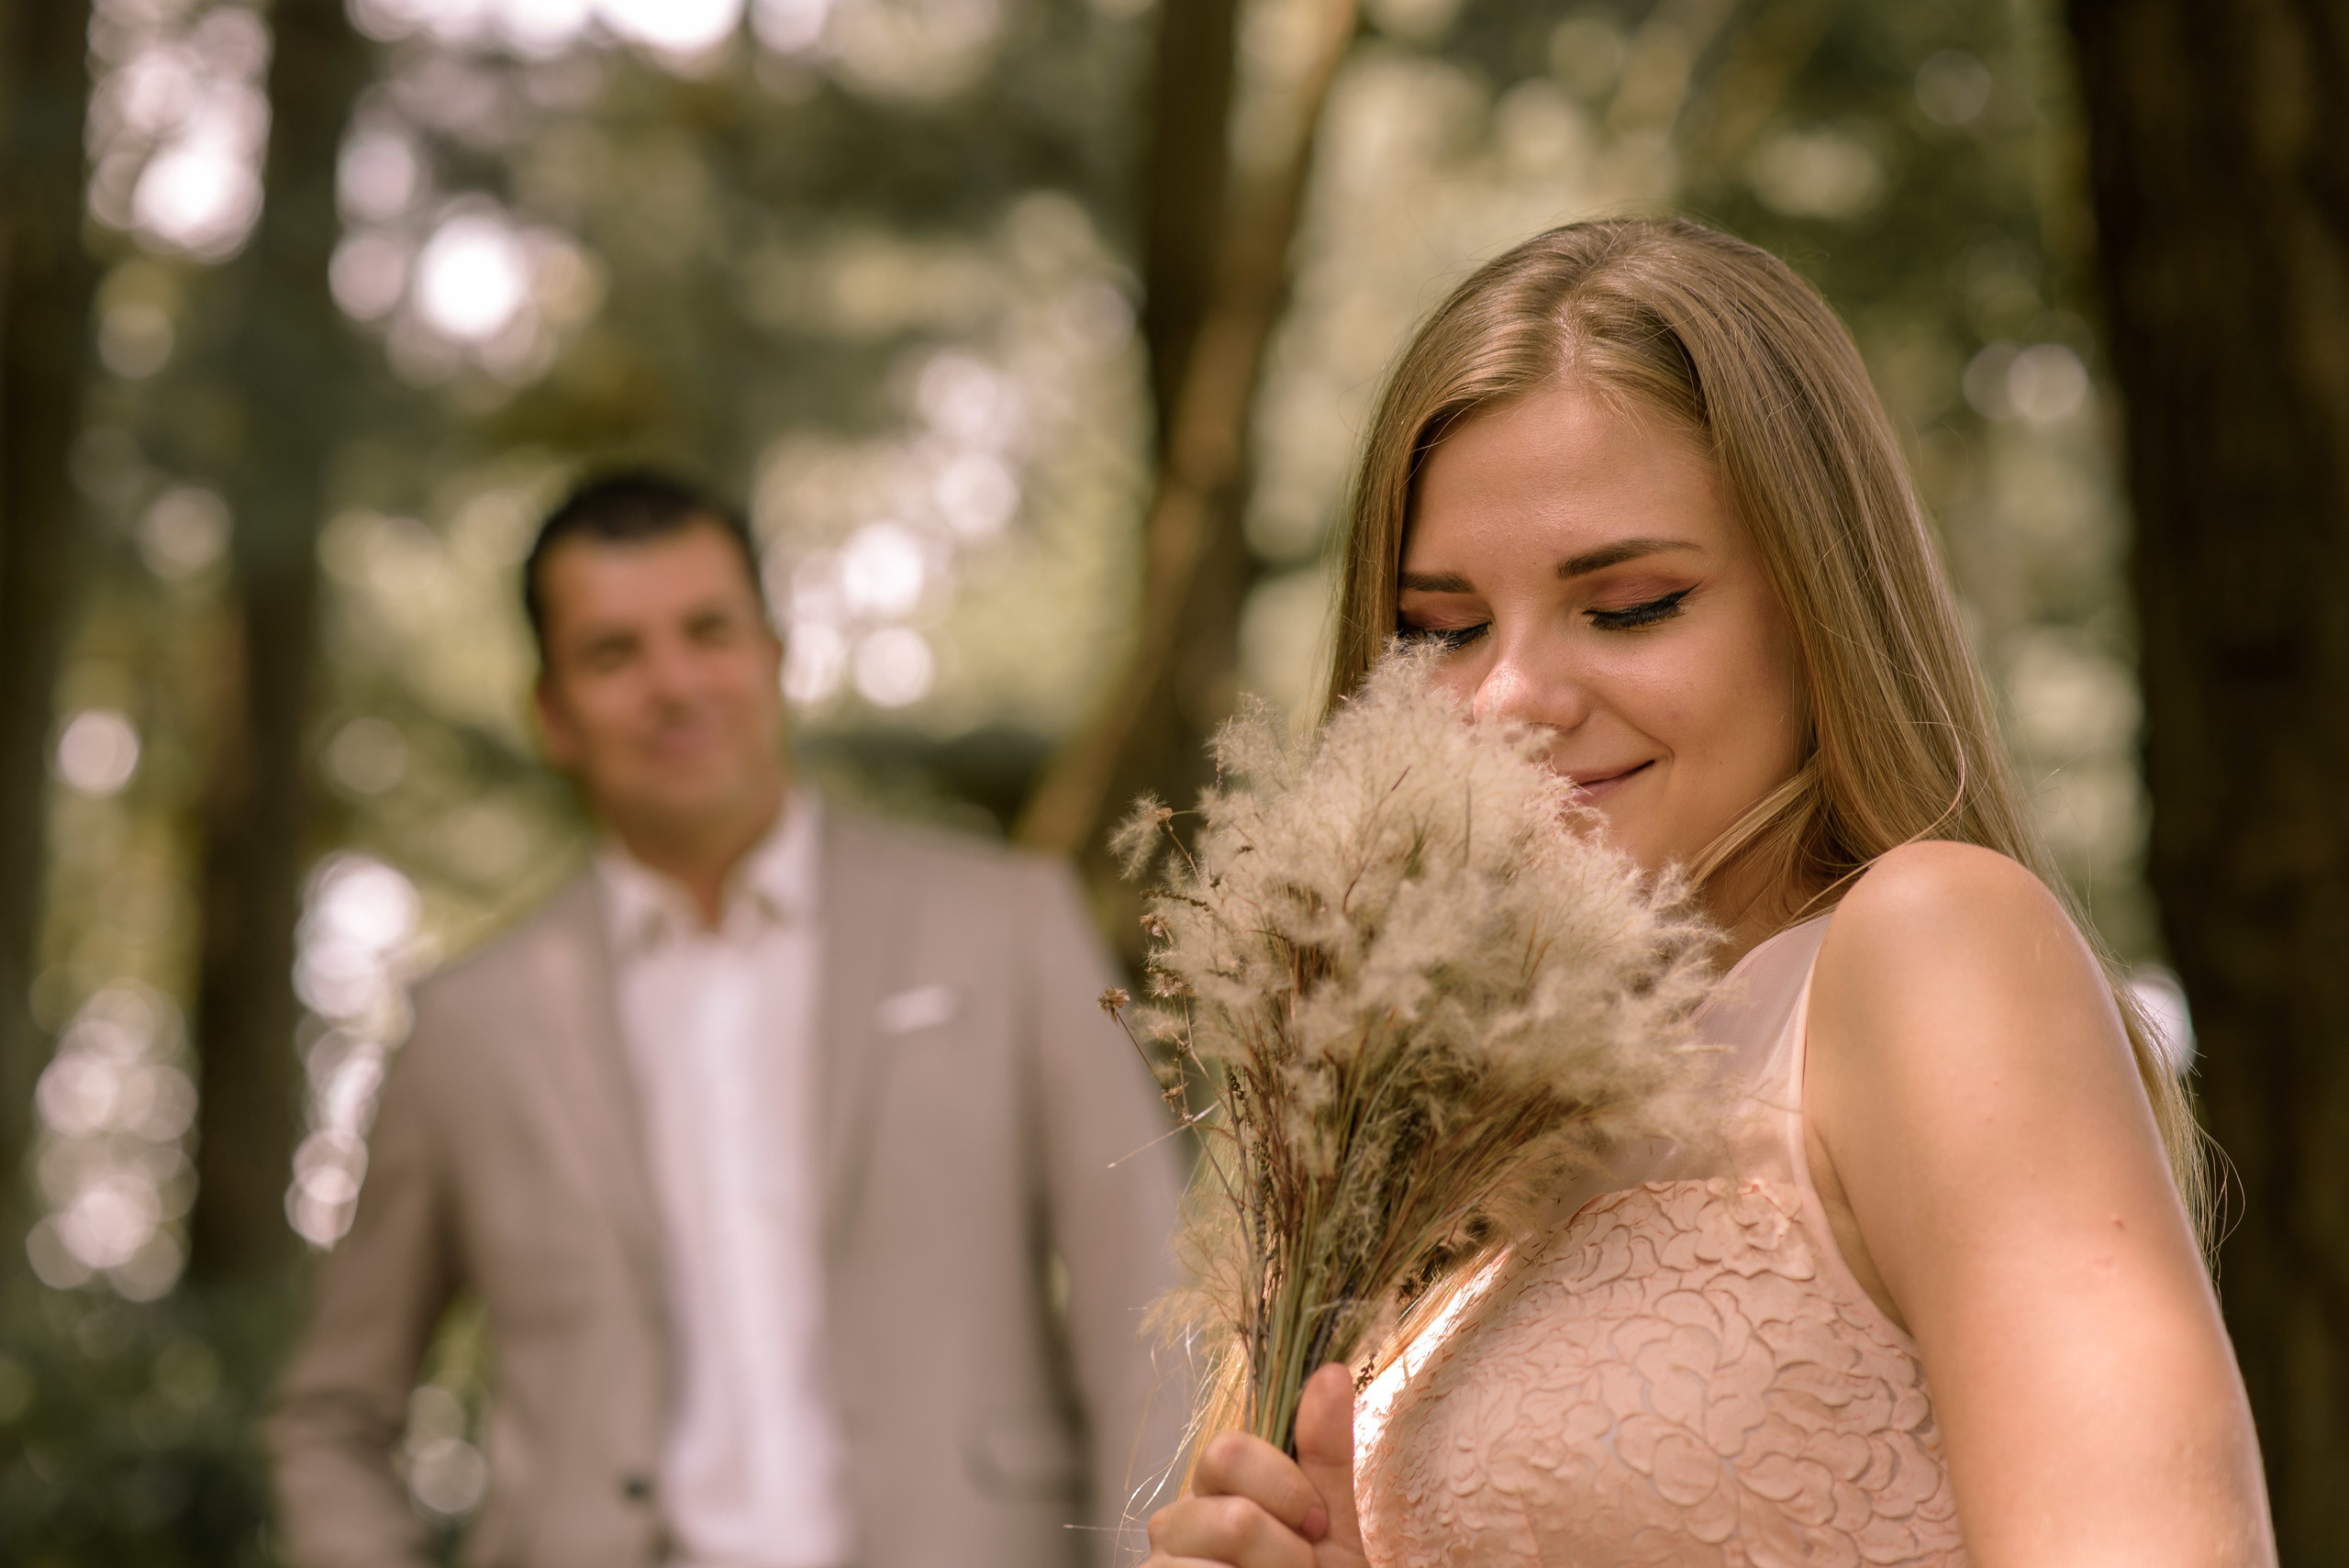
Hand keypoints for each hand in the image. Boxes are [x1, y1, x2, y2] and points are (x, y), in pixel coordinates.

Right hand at [1144, 1364, 1367, 1567]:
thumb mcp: (1332, 1523)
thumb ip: (1325, 1453)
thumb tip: (1329, 1372)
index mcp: (1216, 1488)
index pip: (1226, 1452)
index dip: (1283, 1488)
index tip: (1316, 1526)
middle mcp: (1177, 1523)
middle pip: (1228, 1517)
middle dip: (1283, 1553)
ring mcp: (1159, 1567)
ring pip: (1211, 1562)